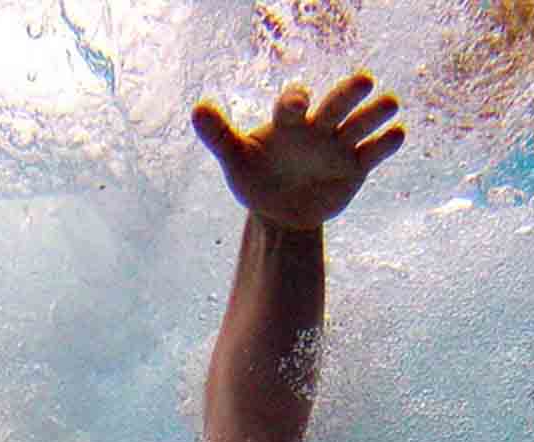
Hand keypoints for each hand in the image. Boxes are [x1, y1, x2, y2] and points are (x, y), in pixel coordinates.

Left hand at [193, 73, 404, 230]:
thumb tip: (196, 108)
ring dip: (378, 110)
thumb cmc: (257, 178)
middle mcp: (319, 126)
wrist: (278, 212)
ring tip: (386, 106)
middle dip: (351, 91)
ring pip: (367, 118)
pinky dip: (389, 141)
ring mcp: (341, 144)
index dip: (296, 100)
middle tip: (363, 82)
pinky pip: (378, 149)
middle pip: (339, 100)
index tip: (298, 105)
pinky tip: (393, 136)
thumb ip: (219, 135)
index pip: (295, 102)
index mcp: (289, 122)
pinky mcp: (358, 165)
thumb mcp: (236, 159)